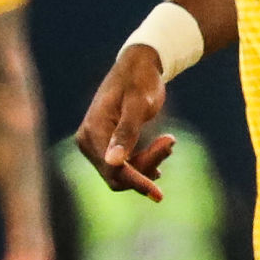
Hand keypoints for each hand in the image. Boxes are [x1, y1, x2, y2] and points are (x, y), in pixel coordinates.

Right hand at [74, 45, 175, 201]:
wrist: (138, 65)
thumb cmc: (140, 80)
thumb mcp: (138, 104)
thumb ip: (127, 132)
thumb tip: (113, 162)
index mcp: (92, 131)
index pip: (113, 169)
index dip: (136, 182)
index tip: (159, 194)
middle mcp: (88, 141)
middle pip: (118, 174)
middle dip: (146, 166)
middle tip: (171, 141)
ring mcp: (96, 145)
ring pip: (123, 172)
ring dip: (149, 162)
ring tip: (169, 140)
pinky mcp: (105, 146)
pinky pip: (124, 166)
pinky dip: (144, 161)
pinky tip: (162, 150)